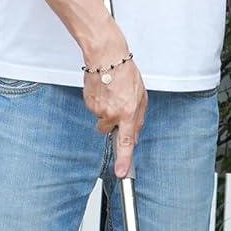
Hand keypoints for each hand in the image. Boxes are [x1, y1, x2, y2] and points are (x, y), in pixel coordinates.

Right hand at [83, 49, 147, 179]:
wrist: (106, 57)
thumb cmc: (126, 74)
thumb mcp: (142, 97)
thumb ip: (139, 118)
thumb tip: (135, 136)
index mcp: (129, 113)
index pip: (126, 142)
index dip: (123, 159)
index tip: (120, 173)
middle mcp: (112, 113)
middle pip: (109, 130)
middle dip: (113, 122)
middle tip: (118, 104)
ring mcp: (98, 109)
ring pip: (101, 119)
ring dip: (106, 111)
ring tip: (111, 94)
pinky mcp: (88, 103)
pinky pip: (94, 110)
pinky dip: (99, 103)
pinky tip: (104, 90)